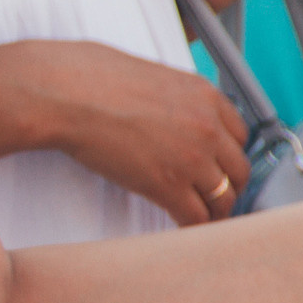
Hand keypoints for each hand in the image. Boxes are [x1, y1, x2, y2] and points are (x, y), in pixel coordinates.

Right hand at [21, 40, 251, 226]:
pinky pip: (196, 216)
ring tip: (203, 218)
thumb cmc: (90, 77)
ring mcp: (192, 158)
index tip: (221, 166)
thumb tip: (174, 111)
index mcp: (205, 96)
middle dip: (229, 185)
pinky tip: (183, 227)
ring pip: (223, 197)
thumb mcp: (152, 76)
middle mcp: (208, 127)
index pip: (239, 135)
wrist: (62, 94)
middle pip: (238, 169)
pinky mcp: (168, 185)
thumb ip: (176, 98)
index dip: (229, 155)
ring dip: (214, 210)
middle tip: (217, 197)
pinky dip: (193, 226)